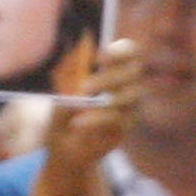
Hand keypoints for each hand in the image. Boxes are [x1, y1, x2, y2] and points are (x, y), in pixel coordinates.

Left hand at [41, 38, 137, 172]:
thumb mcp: (62, 88)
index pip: (130, 51)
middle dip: (110, 77)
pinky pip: (120, 118)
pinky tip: (78, 123)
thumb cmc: (64, 112)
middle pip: (133, 72)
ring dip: (106, 99)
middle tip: (85, 86)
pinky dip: (97, 119)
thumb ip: (72, 70)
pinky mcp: (126, 127)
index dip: (121, 51)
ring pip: (131, 95)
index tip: (100, 57)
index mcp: (113, 68)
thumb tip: (81, 46)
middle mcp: (127, 84)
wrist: (63, 149)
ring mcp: (129, 106)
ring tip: (81, 104)